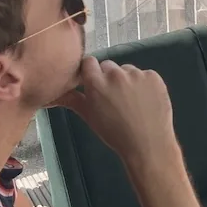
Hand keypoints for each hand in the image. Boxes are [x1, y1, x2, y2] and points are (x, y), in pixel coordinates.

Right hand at [54, 57, 178, 161]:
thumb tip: (52, 94)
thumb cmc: (114, 134)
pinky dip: (145, 84)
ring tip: (131, 101)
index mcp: (96, 82)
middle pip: (108, 66)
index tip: (94, 82)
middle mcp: (115, 74)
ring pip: (127, 70)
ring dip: (127, 80)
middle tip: (113, 96)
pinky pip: (146, 75)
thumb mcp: (89, 116)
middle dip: (108, 77)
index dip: (91, 72)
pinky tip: (145, 100)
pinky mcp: (154, 77)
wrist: (147, 144)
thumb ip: (72, 99)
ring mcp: (137, 74)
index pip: (88, 62)